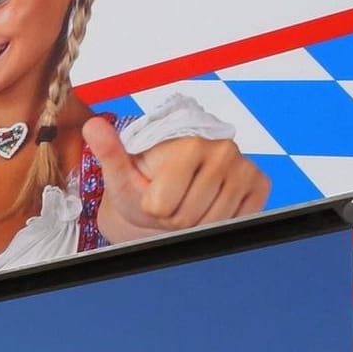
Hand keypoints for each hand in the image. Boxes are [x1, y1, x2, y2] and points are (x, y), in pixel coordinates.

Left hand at [82, 117, 269, 239]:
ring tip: (188, 205)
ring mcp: (245, 165)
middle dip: (173, 220)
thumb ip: (109, 152)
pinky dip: (221, 224)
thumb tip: (92, 126)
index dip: (152, 209)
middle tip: (170, 203)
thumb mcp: (120, 173)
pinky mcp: (260, 183)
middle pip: (187, 218)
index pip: (162, 205)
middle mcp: (222, 147)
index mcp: (186, 142)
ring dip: (196, 225)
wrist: (172, 189)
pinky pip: (238, 222)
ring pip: (213, 225)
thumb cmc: (143, 184)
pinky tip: (212, 205)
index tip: (152, 195)